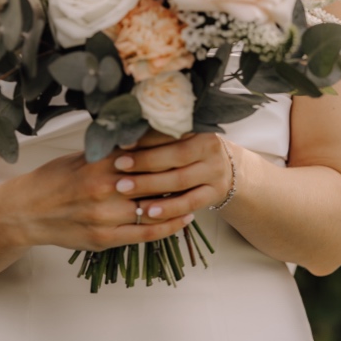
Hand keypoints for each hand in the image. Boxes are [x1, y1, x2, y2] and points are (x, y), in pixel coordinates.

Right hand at [4, 143, 200, 253]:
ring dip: (180, 200)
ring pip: (154, 207)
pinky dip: (169, 227)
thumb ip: (113, 150)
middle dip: (180, 172)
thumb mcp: (82, 156)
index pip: (146, 152)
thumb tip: (145, 133)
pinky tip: (186, 218)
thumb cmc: (55, 179)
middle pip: (155, 179)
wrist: (24, 213)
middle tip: (203, 165)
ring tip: (199, 191)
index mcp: (100, 163)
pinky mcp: (104, 239)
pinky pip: (145, 233)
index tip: (194, 140)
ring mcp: (105, 216)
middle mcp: (104, 188)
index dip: (173, 147)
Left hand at [110, 131, 237, 217]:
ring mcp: (215, 171)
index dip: (147, 138)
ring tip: (124, 188)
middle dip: (145, 161)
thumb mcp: (179, 140)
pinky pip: (190, 202)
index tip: (122, 144)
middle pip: (176, 155)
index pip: (172, 132)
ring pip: (180, 180)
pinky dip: (168, 208)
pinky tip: (149, 212)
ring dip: (150, 185)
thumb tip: (121, 138)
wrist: (221, 169)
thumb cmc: (188, 152)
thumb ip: (156, 138)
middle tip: (118, 165)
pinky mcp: (214, 193)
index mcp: (200, 128)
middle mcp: (211, 147)